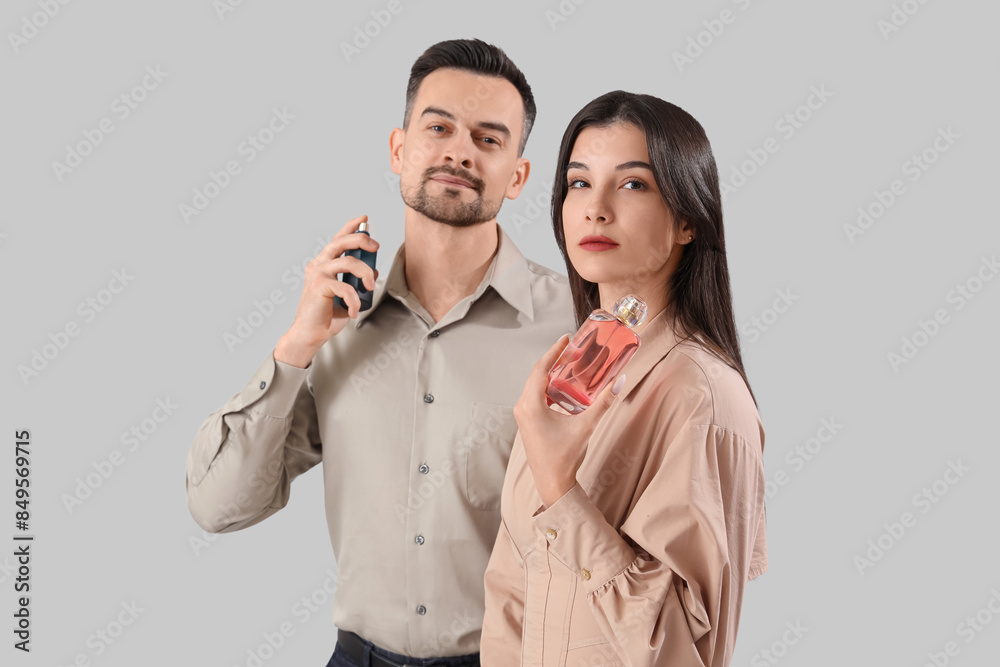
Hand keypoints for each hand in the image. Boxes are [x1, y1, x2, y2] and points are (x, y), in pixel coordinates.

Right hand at [275, 216, 379, 367]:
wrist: (310, 333)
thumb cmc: (326, 315)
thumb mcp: (347, 295)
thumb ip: (357, 281)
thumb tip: (373, 270)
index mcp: (324, 264)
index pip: (338, 240)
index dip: (351, 227)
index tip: (364, 219)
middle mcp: (319, 265)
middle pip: (341, 242)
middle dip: (361, 239)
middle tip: (375, 246)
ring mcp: (318, 274)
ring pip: (348, 262)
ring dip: (365, 273)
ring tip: (370, 286)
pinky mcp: (319, 286)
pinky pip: (346, 287)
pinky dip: (355, 300)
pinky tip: (355, 310)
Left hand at [514, 335, 624, 506]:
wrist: (552, 483)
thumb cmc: (564, 457)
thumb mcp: (586, 427)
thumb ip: (603, 404)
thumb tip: (619, 382)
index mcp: (530, 405)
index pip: (540, 369)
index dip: (554, 351)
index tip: (565, 338)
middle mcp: (522, 407)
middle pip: (537, 374)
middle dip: (554, 360)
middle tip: (571, 348)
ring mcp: (523, 415)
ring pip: (535, 385)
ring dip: (551, 373)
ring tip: (568, 363)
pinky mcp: (527, 421)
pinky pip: (535, 396)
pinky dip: (548, 387)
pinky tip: (563, 387)